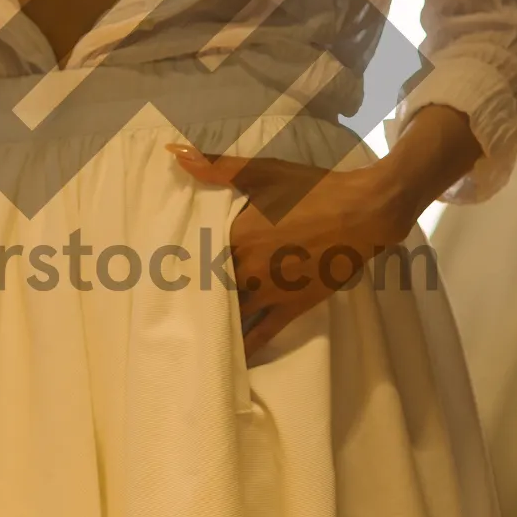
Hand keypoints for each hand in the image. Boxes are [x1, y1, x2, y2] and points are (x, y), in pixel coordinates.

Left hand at [168, 144, 416, 358]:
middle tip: (162, 310)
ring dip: (211, 324)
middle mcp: (247, 269)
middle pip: (208, 289)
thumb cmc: (312, 189)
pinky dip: (243, 349)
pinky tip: (227, 363)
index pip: (195, 256)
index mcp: (236, 236)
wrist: (364, 212)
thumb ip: (217, 167)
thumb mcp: (263, 173)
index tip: (152, 273)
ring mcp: (269, 292)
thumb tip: (175, 153)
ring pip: (230, 315)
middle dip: (189, 297)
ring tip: (186, 338)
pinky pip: (261, 335)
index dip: (176, 266)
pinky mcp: (291, 308)